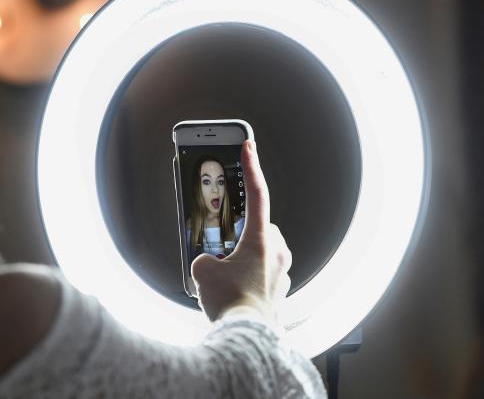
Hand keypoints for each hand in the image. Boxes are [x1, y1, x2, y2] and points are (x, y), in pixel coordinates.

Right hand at [190, 140, 291, 323]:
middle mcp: (277, 253)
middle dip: (237, 235)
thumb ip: (203, 259)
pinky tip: (229, 293)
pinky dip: (245, 278)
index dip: (251, 167)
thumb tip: (207, 265)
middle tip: (220, 245)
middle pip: (256, 229)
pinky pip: (260, 275)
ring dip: (240, 258)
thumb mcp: (202, 272)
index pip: (258, 194)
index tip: (249, 146)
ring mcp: (281, 273)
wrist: (248, 338)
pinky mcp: (278, 292)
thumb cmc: (232, 304)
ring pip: (258, 253)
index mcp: (262, 240)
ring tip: (220, 277)